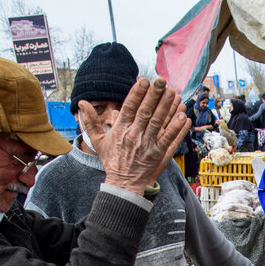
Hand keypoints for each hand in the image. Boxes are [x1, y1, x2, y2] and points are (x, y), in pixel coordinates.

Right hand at [79, 78, 189, 194]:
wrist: (123, 185)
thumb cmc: (112, 161)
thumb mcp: (98, 141)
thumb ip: (90, 121)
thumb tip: (81, 103)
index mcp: (120, 130)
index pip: (129, 108)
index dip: (137, 94)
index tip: (143, 81)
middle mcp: (134, 136)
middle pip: (145, 112)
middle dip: (154, 95)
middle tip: (161, 81)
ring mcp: (147, 145)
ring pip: (159, 123)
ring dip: (167, 107)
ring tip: (173, 93)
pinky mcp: (158, 154)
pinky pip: (169, 139)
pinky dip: (176, 128)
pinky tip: (183, 116)